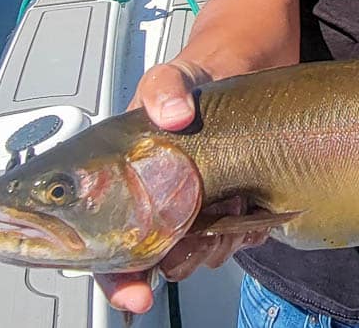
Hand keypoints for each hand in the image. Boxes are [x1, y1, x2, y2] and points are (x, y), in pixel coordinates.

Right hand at [95, 59, 264, 314]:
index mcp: (124, 183)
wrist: (248, 66)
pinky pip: (238, 240)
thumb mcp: (172, 75)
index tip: (137, 291)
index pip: (105, 249)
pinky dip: (248, 230)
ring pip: (200, 255)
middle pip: (157, 260)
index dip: (117, 277)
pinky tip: (253, 205)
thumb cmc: (196, 74)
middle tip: (205, 231)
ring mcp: (196, 207)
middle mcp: (157, 202)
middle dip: (182, 256)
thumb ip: (163, 88)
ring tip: (232, 203)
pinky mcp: (233, 206)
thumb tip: (172, 115)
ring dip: (218, 240)